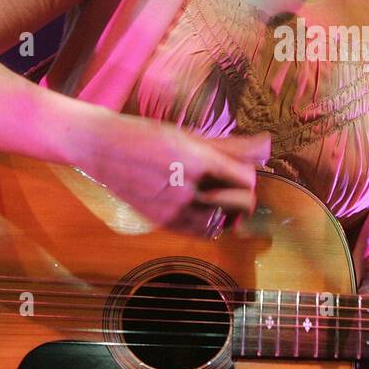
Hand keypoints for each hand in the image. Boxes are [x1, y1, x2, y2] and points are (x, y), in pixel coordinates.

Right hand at [65, 108, 270, 236]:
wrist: (102, 147)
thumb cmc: (146, 135)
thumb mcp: (189, 135)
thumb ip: (230, 145)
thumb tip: (266, 145)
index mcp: (196, 158)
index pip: (246, 179)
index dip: (248, 177)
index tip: (241, 173)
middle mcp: (187, 186)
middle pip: (242, 203)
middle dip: (244, 196)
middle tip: (234, 188)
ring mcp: (173, 208)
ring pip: (223, 222)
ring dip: (226, 212)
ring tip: (215, 198)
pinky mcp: (162, 222)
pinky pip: (201, 232)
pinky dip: (208, 223)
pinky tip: (199, 208)